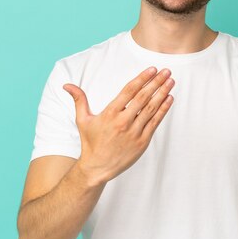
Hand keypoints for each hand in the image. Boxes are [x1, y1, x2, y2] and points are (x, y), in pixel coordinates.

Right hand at [63, 67, 174, 184]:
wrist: (97, 168)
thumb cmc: (90, 142)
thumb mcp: (82, 120)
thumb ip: (79, 100)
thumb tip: (67, 85)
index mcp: (110, 113)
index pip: (129, 91)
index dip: (142, 79)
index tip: (152, 69)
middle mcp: (123, 121)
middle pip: (143, 98)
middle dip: (156, 83)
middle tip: (166, 71)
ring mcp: (134, 132)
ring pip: (151, 109)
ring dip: (162, 93)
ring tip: (171, 81)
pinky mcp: (142, 142)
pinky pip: (155, 122)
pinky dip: (163, 110)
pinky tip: (169, 98)